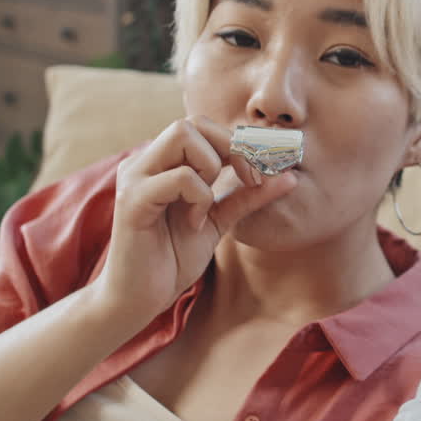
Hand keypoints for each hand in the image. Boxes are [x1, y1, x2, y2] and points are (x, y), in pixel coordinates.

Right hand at [95, 116, 298, 325]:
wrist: (139, 299)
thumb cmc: (173, 259)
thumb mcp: (219, 221)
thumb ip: (248, 196)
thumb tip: (288, 176)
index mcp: (161, 163)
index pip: (202, 126)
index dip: (237, 143)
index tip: (257, 175)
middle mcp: (144, 162)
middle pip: (192, 122)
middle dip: (230, 147)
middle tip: (246, 181)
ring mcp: (135, 178)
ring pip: (183, 136)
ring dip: (211, 167)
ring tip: (207, 206)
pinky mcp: (132, 200)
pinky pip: (179, 177)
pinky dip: (199, 197)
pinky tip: (195, 223)